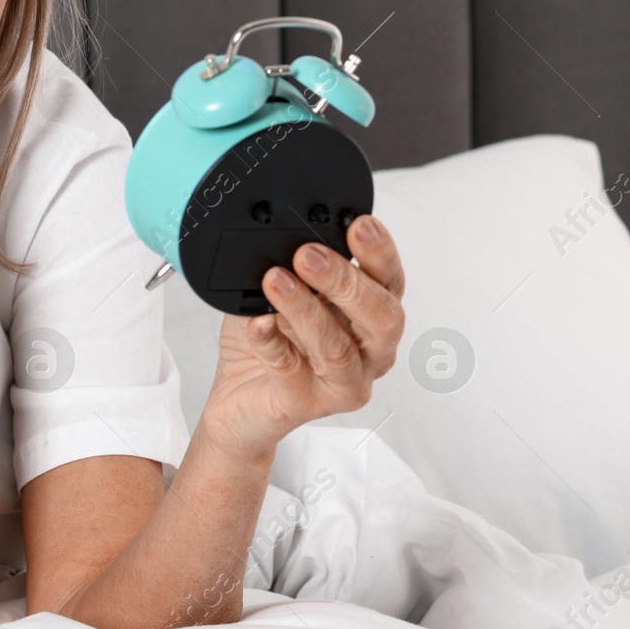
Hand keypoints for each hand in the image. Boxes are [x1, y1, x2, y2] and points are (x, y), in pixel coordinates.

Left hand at [200, 214, 405, 459]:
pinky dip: (271, 343)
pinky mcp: (305, 404)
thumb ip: (290, 268)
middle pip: (382, 318)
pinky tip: (256, 323)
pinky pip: (290, 372)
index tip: (359, 224)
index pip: (389, 282)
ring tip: (276, 281)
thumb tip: (281, 237)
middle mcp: (368, 353)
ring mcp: (341, 384)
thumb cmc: (267, 342)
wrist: (239, 402)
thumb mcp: (278, 294)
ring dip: (306, 310)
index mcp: (369, 318)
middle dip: (347, 280)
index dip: (380, 252)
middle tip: (308, 254)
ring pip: (338, 348)